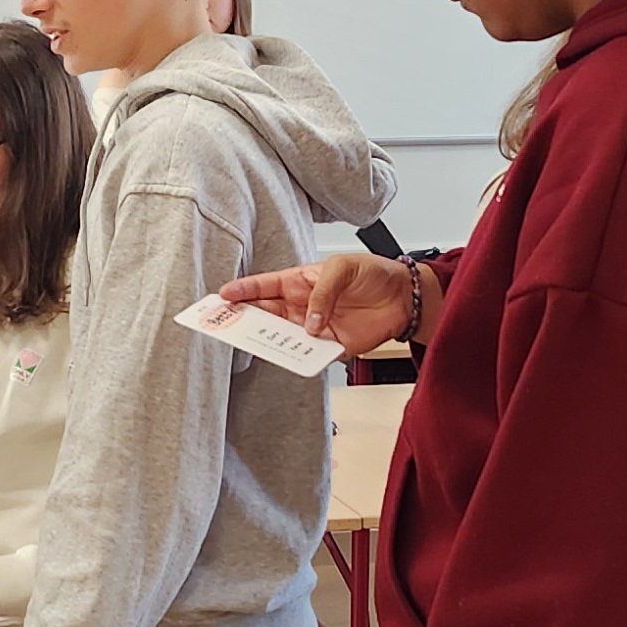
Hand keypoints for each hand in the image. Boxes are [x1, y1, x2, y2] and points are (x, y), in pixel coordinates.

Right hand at [220, 253, 415, 349]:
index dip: (243, 291)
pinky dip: (300, 358)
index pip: (264, 286)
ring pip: (282, 338)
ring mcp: (313, 329)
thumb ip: (323, 293)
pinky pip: (309, 356)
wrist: (403, 297)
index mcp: (299, 282)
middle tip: (226, 323)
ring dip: (268, 340)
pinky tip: (293, 355)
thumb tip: (309, 322)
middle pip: (265, 315)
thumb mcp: (343, 268)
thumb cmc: (372, 274)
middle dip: (244, 319)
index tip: (224, 296)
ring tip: (254, 341)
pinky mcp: (330, 348)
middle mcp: (301, 307)